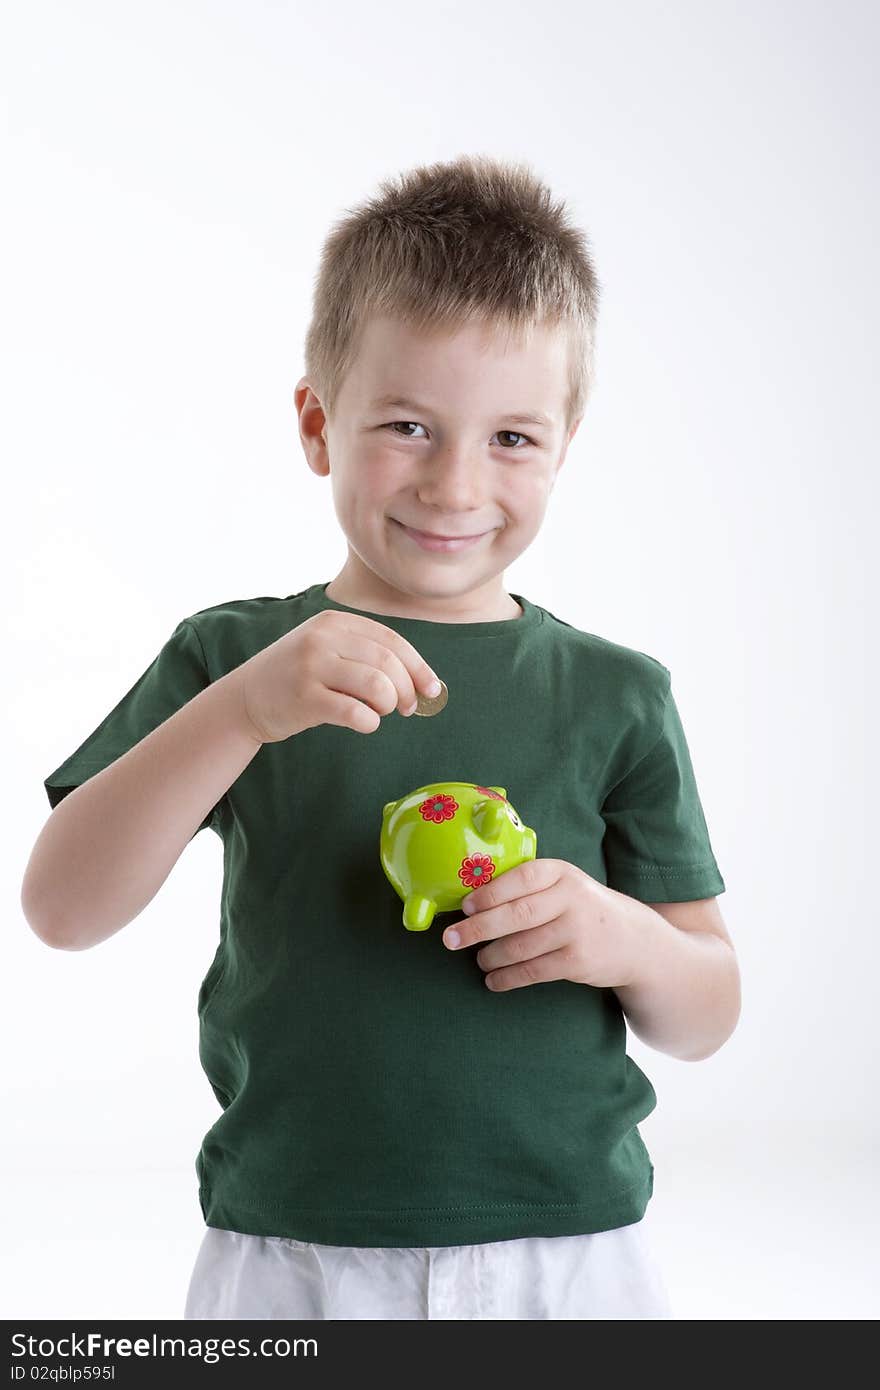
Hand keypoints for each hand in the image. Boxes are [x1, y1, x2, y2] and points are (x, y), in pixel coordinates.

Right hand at [233, 610, 442, 742]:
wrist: (244, 699)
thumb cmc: (298, 678)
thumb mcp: (326, 649)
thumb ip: (366, 655)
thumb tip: (423, 681)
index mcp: (334, 622)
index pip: (391, 640)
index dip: (418, 666)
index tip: (433, 689)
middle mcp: (322, 638)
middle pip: (388, 663)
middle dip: (408, 689)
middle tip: (408, 708)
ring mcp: (311, 667)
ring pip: (377, 686)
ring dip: (389, 705)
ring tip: (380, 713)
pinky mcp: (303, 698)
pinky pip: (356, 713)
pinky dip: (370, 723)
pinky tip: (364, 724)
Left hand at [442, 858, 638, 991]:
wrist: (633, 940)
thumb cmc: (582, 908)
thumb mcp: (563, 884)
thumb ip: (528, 886)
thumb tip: (471, 900)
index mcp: (561, 872)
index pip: (521, 877)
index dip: (489, 892)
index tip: (464, 906)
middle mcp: (571, 898)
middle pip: (517, 914)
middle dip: (479, 928)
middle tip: (451, 939)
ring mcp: (576, 931)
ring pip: (522, 946)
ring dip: (491, 957)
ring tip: (479, 960)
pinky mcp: (578, 961)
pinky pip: (534, 971)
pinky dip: (508, 978)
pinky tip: (494, 980)